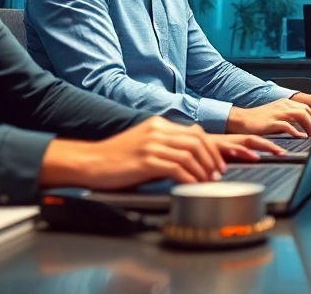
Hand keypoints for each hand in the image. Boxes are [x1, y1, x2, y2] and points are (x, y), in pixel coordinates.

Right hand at [39, 117, 284, 189]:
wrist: (89, 162)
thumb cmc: (116, 159)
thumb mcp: (144, 145)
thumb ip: (166, 146)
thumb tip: (189, 155)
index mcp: (160, 125)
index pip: (195, 133)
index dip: (213, 148)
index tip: (222, 162)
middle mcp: (158, 130)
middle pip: (198, 141)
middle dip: (214, 158)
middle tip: (221, 173)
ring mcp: (152, 144)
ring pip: (190, 154)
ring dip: (204, 169)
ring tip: (210, 181)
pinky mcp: (146, 160)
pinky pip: (176, 168)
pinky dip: (189, 178)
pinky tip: (193, 186)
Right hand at [227, 97, 310, 136]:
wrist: (241, 120)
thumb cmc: (259, 121)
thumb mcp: (278, 118)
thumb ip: (291, 123)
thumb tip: (305, 133)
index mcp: (286, 103)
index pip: (307, 109)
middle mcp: (284, 105)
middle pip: (307, 111)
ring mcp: (277, 112)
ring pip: (301, 115)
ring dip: (309, 126)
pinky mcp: (271, 121)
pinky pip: (287, 125)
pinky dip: (295, 131)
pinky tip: (299, 137)